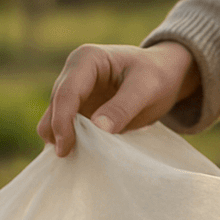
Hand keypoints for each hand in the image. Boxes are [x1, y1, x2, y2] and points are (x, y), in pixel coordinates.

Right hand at [37, 41, 200, 155]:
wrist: (164, 75)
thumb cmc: (157, 76)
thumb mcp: (146, 88)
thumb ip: (123, 107)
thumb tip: (97, 128)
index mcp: (87, 59)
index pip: (66, 92)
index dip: (62, 121)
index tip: (66, 148)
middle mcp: (74, 73)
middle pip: (56, 106)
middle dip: (58, 132)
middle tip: (68, 159)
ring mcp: (75, 91)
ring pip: (55, 118)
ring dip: (61, 138)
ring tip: (75, 160)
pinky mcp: (79, 108)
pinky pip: (66, 127)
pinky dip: (70, 141)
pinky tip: (79, 156)